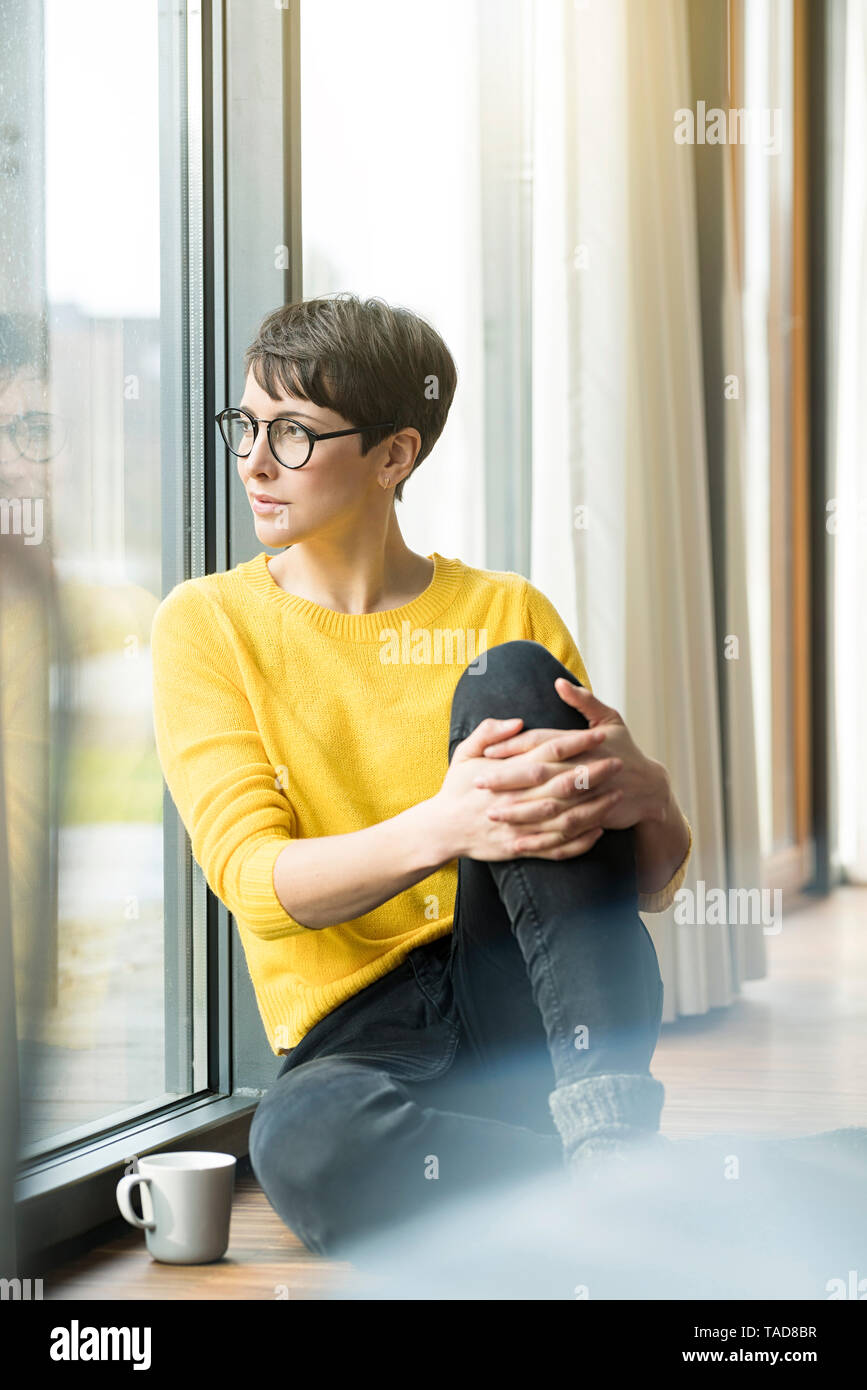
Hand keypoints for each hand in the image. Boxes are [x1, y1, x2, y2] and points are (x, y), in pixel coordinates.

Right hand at [430, 715, 609, 861]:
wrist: (441, 829)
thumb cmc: (455, 789)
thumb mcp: (464, 754)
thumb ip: (489, 733)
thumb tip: (518, 722)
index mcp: (506, 773)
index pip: (549, 752)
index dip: (577, 743)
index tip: (599, 735)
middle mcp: (516, 799)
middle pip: (563, 784)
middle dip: (594, 773)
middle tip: (619, 762)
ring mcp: (520, 826)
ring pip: (565, 818)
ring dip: (593, 807)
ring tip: (616, 795)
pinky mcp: (521, 848)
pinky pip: (556, 847)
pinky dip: (579, 841)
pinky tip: (598, 830)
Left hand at [472, 679, 670, 848]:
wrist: (651, 787)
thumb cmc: (623, 749)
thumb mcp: (610, 719)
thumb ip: (584, 700)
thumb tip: (559, 683)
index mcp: (582, 743)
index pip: (540, 742)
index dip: (512, 746)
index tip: (485, 753)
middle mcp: (583, 768)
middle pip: (539, 773)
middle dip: (507, 779)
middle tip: (478, 782)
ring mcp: (588, 797)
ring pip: (548, 805)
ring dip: (519, 810)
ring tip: (492, 813)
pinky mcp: (592, 819)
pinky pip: (562, 832)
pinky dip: (541, 838)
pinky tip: (518, 842)